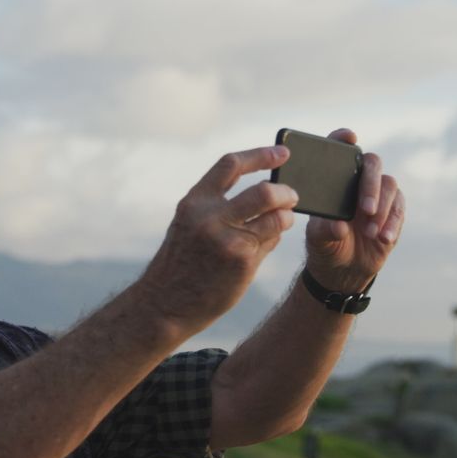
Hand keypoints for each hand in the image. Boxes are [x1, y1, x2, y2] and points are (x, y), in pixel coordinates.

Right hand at [140, 146, 298, 330]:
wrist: (164, 304)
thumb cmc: (181, 264)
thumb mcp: (189, 226)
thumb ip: (219, 207)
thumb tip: (266, 194)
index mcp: (194, 202)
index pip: (231, 165)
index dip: (261, 155)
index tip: (283, 153)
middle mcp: (210, 217)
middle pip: (264, 191)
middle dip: (285, 192)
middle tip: (292, 196)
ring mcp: (227, 240)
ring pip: (276, 217)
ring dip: (286, 217)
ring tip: (283, 220)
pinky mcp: (242, 262)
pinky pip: (271, 241)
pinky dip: (274, 238)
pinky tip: (265, 244)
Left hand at [304, 128, 405, 290]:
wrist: (343, 268)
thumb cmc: (325, 245)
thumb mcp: (319, 239)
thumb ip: (326, 231)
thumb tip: (340, 226)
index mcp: (336, 179)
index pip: (340, 151)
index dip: (343, 138)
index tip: (350, 137)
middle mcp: (358, 180)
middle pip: (372, 164)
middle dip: (371, 184)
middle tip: (366, 208)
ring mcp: (379, 193)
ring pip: (389, 185)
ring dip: (382, 209)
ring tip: (370, 232)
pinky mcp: (394, 210)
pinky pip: (399, 208)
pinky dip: (393, 222)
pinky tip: (383, 237)